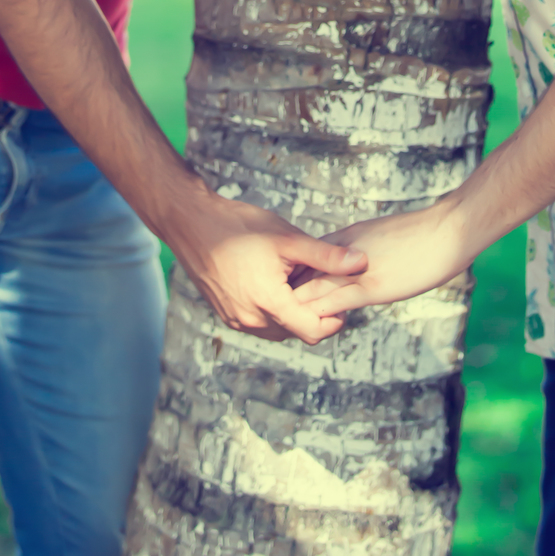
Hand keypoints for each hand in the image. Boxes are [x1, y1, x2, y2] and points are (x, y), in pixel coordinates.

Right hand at [170, 187, 367, 343]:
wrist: (192, 223)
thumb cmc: (239, 227)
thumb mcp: (288, 239)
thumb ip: (326, 256)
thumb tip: (362, 263)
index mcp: (269, 303)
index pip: (314, 332)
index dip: (334, 318)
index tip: (341, 295)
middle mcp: (251, 320)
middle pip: (297, 333)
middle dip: (315, 314)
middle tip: (323, 285)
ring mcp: (236, 320)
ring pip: (279, 330)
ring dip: (293, 313)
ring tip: (299, 281)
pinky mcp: (227, 315)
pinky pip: (260, 324)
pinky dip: (274, 311)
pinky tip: (277, 283)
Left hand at [290, 200, 472, 320]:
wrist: (449, 229)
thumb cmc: (425, 233)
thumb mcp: (386, 236)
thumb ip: (366, 248)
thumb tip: (358, 261)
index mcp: (349, 236)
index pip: (309, 255)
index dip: (296, 275)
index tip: (286, 290)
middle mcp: (345, 250)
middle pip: (302, 271)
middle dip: (288, 292)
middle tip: (273, 310)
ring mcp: (357, 269)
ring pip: (312, 288)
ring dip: (297, 307)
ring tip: (283, 323)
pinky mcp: (372, 287)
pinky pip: (335, 302)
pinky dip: (319, 316)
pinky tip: (312, 329)